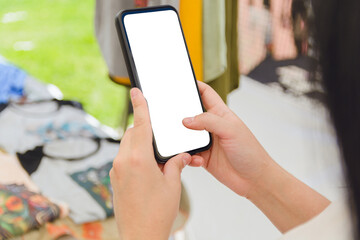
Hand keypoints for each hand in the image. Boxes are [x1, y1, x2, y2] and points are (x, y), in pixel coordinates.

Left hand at [110, 88, 191, 239]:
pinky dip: (134, 155)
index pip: (140, 125)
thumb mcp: (173, 184)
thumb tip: (181, 156)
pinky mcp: (115, 179)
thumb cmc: (157, 213)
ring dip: (139, 143)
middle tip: (158, 132)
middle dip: (143, 128)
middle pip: (132, 133)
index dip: (140, 105)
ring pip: (127, 145)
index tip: (135, 91)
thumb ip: (176, 164)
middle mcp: (123, 162)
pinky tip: (148, 167)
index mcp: (139, 159)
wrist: (141, 235)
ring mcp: (116, 171)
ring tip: (156, 154)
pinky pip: (124, 158)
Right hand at [183, 82, 329, 232]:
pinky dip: (188, 156)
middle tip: (169, 114)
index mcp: (220, 114)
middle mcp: (212, 126)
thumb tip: (186, 120)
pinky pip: (188, 154)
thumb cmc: (250, 151)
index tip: (181, 81)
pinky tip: (195, 159)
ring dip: (182, 139)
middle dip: (180, 114)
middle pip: (191, 114)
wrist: (255, 180)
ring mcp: (207, 142)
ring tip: (182, 142)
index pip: (205, 93)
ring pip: (186, 136)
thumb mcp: (231, 130)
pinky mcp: (203, 158)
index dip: (194, 85)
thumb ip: (208, 121)